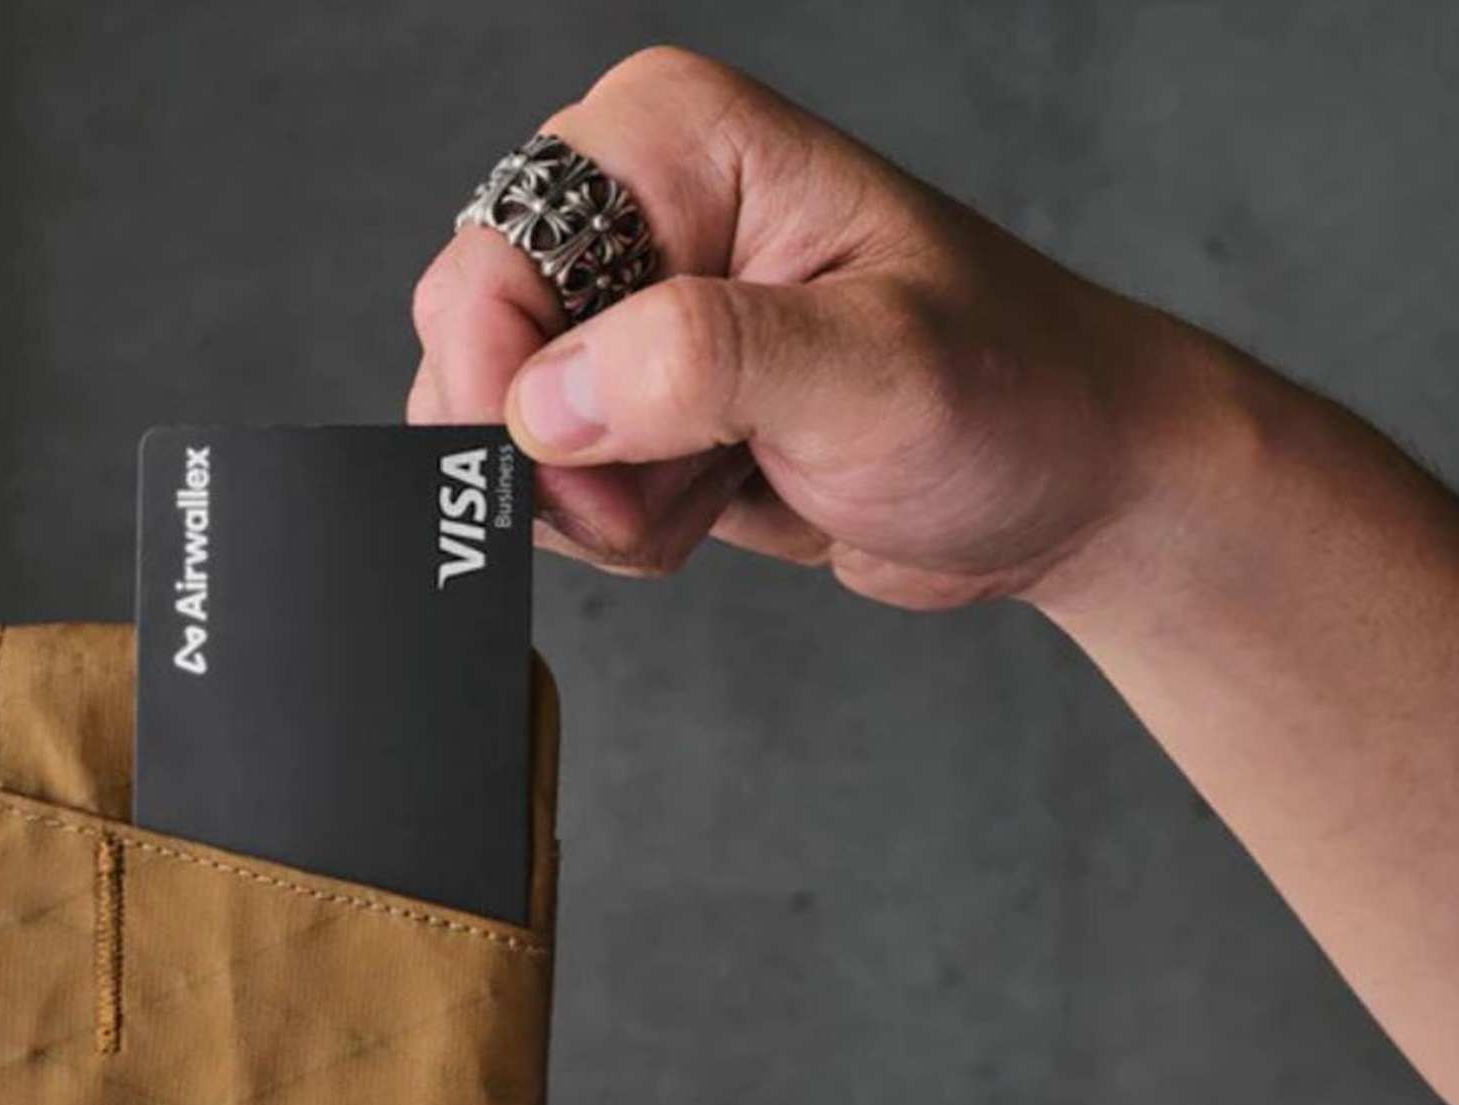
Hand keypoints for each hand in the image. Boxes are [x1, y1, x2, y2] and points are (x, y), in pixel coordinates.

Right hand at [411, 43, 1209, 606]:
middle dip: (563, 457)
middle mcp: (630, 212)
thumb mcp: (872, 373)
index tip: (590, 467)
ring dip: (601, 502)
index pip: (494, 256)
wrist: (1064, 483)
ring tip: (722, 480)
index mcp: (671, 141)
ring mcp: (625, 315)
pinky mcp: (634, 405)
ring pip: (501, 434)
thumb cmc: (1009, 396)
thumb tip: (542, 403)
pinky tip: (715, 498)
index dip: (510, 385)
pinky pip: (548, 486)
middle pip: (476, 348)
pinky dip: (618, 526)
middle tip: (686, 479)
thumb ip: (699, 368)